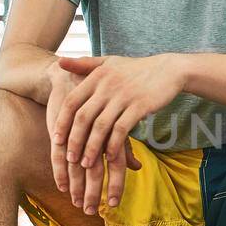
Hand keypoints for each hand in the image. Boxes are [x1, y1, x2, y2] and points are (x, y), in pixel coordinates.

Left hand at [45, 54, 182, 213]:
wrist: (169, 69)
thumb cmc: (136, 69)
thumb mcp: (109, 62)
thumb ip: (84, 64)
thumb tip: (59, 62)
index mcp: (97, 76)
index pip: (72, 102)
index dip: (62, 123)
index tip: (56, 140)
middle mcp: (108, 86)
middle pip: (83, 117)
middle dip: (74, 140)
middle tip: (69, 158)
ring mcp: (124, 96)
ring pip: (101, 126)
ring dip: (91, 147)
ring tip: (85, 164)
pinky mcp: (140, 106)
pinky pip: (122, 130)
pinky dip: (113, 145)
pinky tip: (110, 157)